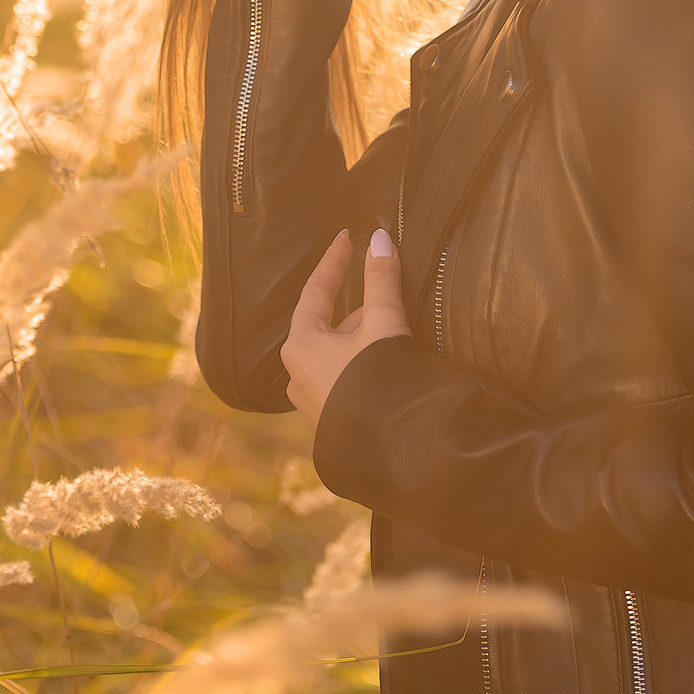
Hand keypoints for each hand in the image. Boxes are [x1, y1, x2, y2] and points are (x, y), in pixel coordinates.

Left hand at [283, 227, 411, 431]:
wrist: (394, 455)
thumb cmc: (380, 382)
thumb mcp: (383, 324)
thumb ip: (380, 280)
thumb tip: (379, 238)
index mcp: (302, 346)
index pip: (316, 291)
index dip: (333, 262)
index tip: (346, 238)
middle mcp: (298, 375)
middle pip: (330, 326)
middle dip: (360, 310)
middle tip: (387, 295)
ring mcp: (313, 403)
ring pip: (339, 356)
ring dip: (363, 341)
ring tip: (394, 334)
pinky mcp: (331, 424)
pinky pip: (345, 381)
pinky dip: (363, 366)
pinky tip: (387, 367)